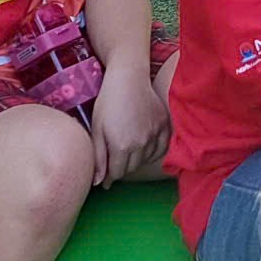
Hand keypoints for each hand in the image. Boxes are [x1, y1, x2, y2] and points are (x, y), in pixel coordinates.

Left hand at [88, 58, 170, 186]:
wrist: (128, 78)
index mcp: (122, 146)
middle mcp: (141, 144)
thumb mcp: (97, 129)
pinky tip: (145, 149)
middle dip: (122, 169)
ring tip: (128, 154)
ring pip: (146, 159)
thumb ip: (99, 158)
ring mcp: (155, 134)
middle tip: (115, 164)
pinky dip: (153, 152)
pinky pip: (162, 148)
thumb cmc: (108, 102)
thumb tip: (98, 182)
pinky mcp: (164, 125)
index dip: (109, 177)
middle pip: (132, 168)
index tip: (106, 179)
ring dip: (137, 161)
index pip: (117, 173)